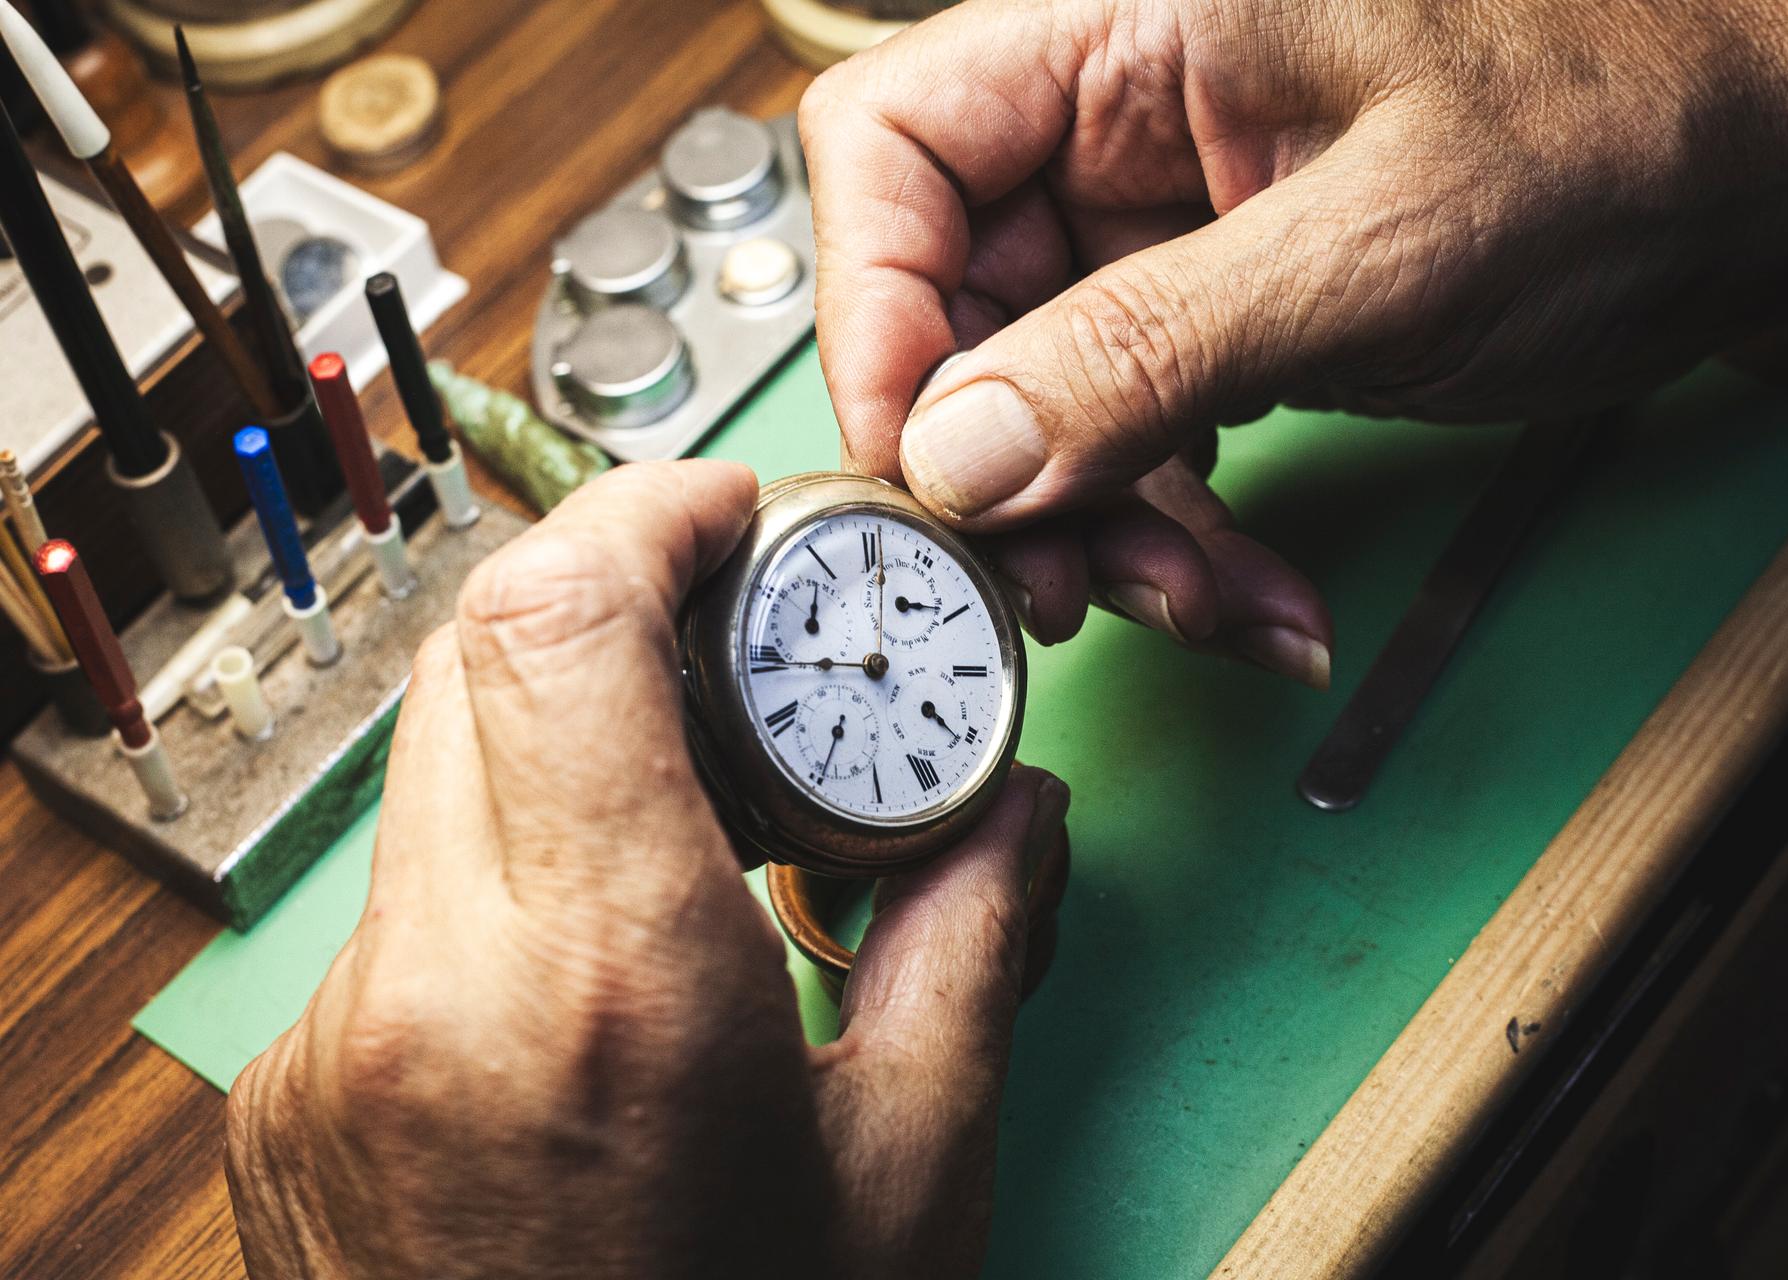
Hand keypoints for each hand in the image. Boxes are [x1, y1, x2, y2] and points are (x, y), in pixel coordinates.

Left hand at [224, 461, 1070, 1278]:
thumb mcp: (912, 1173)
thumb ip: (969, 942)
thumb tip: (1013, 808)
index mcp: (607, 988)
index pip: (556, 621)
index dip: (648, 514)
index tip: (737, 513)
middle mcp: (431, 990)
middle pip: (479, 652)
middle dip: (619, 599)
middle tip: (749, 644)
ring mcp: (335, 1040)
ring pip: (439, 757)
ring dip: (569, 719)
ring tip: (707, 799)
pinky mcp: (300, 1085)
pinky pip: (411, 878)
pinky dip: (520, 837)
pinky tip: (622, 928)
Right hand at [802, 0, 1787, 683]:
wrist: (1762, 177)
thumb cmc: (1621, 127)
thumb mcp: (1377, 247)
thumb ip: (1153, 345)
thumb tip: (962, 450)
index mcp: (1129, 33)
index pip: (898, 148)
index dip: (877, 309)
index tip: (923, 463)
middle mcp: (1120, 129)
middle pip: (953, 304)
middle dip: (1004, 470)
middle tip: (1060, 585)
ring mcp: (1163, 237)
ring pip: (1038, 405)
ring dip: (1100, 532)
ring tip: (1200, 603)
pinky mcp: (1215, 327)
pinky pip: (1134, 447)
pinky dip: (1179, 539)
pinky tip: (1252, 598)